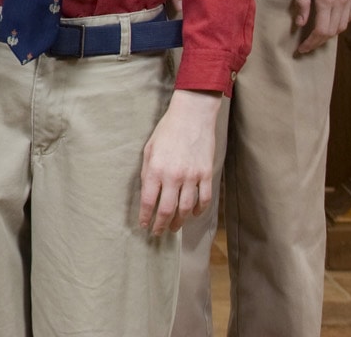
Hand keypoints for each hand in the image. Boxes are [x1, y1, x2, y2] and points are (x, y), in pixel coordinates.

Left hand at [138, 90, 220, 234]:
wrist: (192, 117)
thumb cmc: (167, 131)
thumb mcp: (149, 149)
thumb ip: (148, 172)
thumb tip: (147, 192)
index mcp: (156, 169)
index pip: (148, 200)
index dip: (145, 216)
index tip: (143, 224)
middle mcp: (174, 176)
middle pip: (167, 210)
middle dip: (161, 225)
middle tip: (158, 232)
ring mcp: (192, 177)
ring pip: (186, 208)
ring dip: (179, 221)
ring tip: (174, 227)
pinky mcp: (206, 174)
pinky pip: (204, 199)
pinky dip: (198, 210)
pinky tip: (192, 214)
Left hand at [293, 0, 350, 53]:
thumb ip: (302, 1)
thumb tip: (299, 23)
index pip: (320, 30)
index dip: (310, 43)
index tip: (300, 49)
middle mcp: (341, 2)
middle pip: (332, 31)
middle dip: (318, 42)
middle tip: (306, 45)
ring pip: (343, 25)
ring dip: (330, 33)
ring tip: (316, 34)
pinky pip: (350, 15)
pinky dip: (341, 23)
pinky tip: (332, 20)